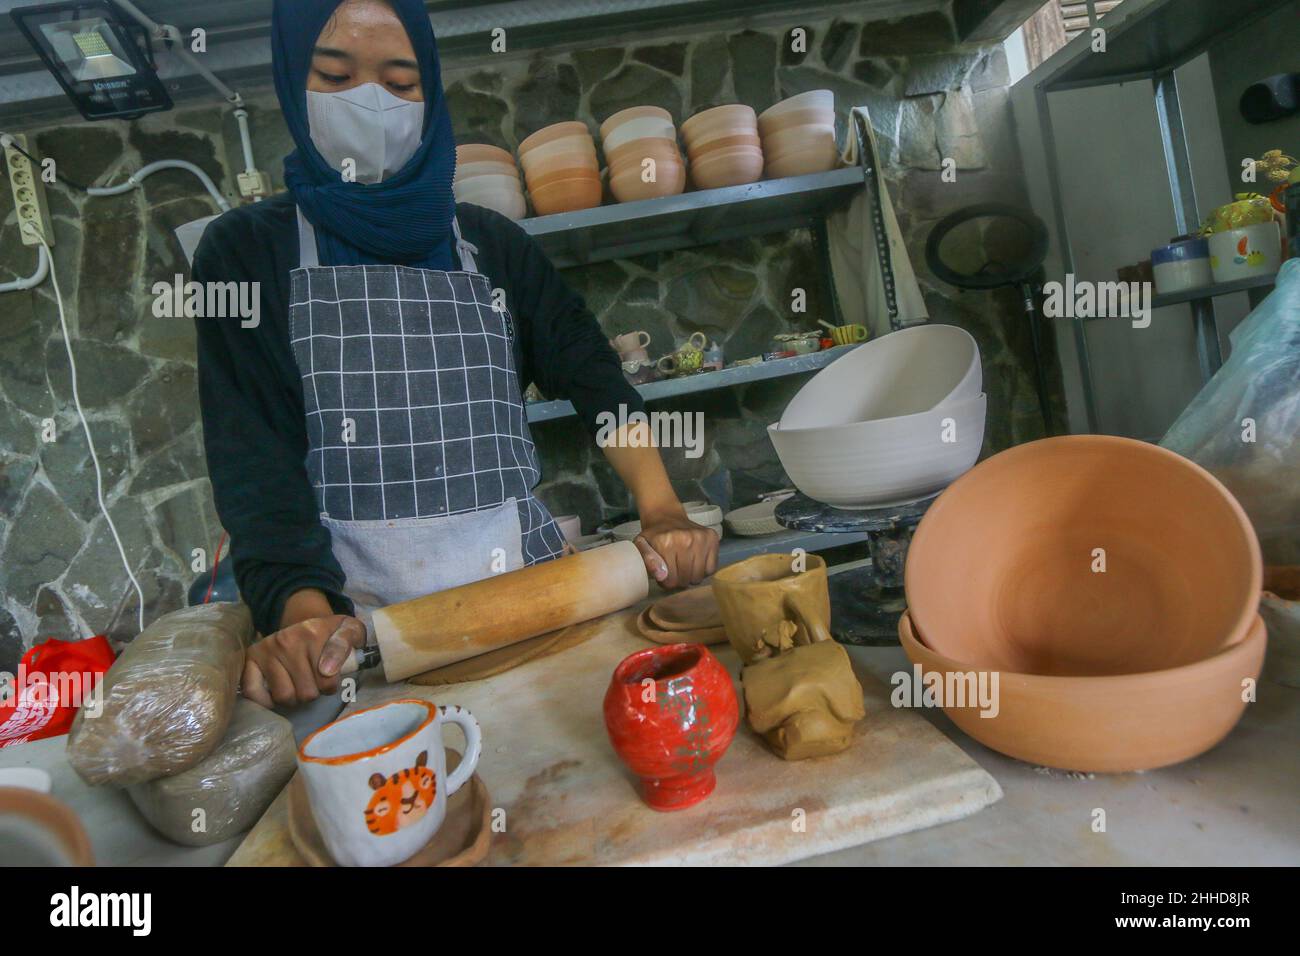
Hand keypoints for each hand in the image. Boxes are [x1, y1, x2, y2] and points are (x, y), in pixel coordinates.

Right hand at [242, 615, 366, 707]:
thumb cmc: (330, 633)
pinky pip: (253, 691)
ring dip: (294, 697)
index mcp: (313, 632)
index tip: (330, 678)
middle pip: (307, 693)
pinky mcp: (251, 658)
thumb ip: (347, 643)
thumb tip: (327, 670)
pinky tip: (277, 692)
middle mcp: (287, 640)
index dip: (331, 685)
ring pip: (284, 696)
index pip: (327, 679)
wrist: (304, 621)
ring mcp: (267, 649)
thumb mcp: (351, 630)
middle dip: (314, 692)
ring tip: (298, 685)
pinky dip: (266, 700)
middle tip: (314, 681)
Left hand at [635, 510, 718, 588]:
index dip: (667, 582)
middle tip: (675, 571)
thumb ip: (647, 561)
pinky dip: (704, 570)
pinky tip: (695, 562)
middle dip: (679, 580)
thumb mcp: (641, 547)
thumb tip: (661, 575)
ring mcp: (701, 538)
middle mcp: (686, 539)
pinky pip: (711, 568)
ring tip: (684, 567)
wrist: (666, 517)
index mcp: (666, 543)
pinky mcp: (712, 538)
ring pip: (699, 576)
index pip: (671, 580)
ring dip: (692, 576)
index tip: (665, 575)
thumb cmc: (654, 536)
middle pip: (686, 579)